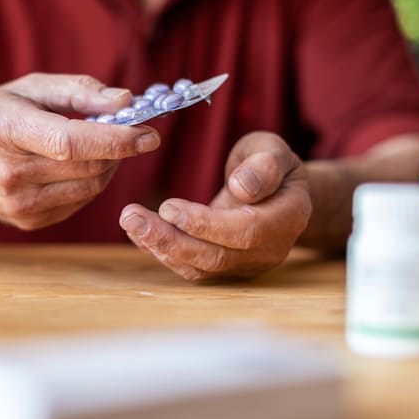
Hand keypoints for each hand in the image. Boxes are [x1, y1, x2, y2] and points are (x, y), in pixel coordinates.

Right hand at [0, 73, 159, 229]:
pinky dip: (92, 180)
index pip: (70, 142)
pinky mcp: (29, 221)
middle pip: (88, 166)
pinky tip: (78, 164)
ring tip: (102, 144)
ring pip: (91, 186)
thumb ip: (78, 90)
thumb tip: (125, 101)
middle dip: (120, 149)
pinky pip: (80, 201)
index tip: (149, 133)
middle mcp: (9, 173)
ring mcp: (18, 204)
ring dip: (110, 165)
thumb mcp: (28, 89)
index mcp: (4, 131)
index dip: (115, 139)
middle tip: (132, 130)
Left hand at [119, 132, 311, 280]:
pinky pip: (192, 267)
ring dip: (160, 247)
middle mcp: (269, 250)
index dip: (206, 224)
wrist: (277, 190)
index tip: (169, 207)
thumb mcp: (273, 151)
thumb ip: (264, 166)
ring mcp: (246, 264)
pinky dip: (163, 251)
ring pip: (200, 267)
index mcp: (288, 218)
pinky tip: (139, 233)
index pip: (246, 231)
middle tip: (131, 217)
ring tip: (130, 221)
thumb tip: (242, 187)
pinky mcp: (225, 268)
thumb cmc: (271, 164)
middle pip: (216, 256)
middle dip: (170, 240)